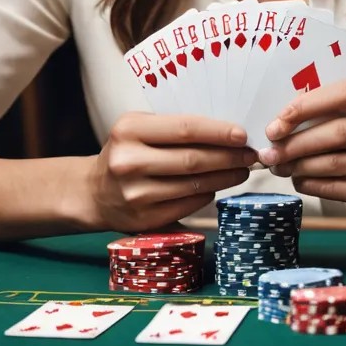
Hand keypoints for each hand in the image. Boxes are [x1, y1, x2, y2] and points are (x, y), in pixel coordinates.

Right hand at [88, 112, 255, 231]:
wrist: (94, 192)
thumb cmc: (127, 151)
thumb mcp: (139, 128)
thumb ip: (174, 126)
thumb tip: (225, 130)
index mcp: (129, 130)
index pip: (184, 128)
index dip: (217, 132)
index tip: (242, 134)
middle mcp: (129, 162)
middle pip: (193, 159)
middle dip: (229, 156)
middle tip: (251, 154)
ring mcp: (136, 194)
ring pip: (194, 185)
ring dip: (225, 177)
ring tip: (242, 169)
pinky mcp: (144, 219)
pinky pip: (188, 204)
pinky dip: (208, 193)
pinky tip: (218, 184)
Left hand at [259, 80, 345, 232]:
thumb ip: (341, 115)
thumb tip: (284, 118)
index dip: (309, 103)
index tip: (278, 120)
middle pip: (337, 131)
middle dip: (295, 141)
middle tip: (269, 149)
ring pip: (334, 162)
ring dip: (298, 165)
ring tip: (278, 165)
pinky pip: (339, 187)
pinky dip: (312, 184)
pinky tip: (299, 180)